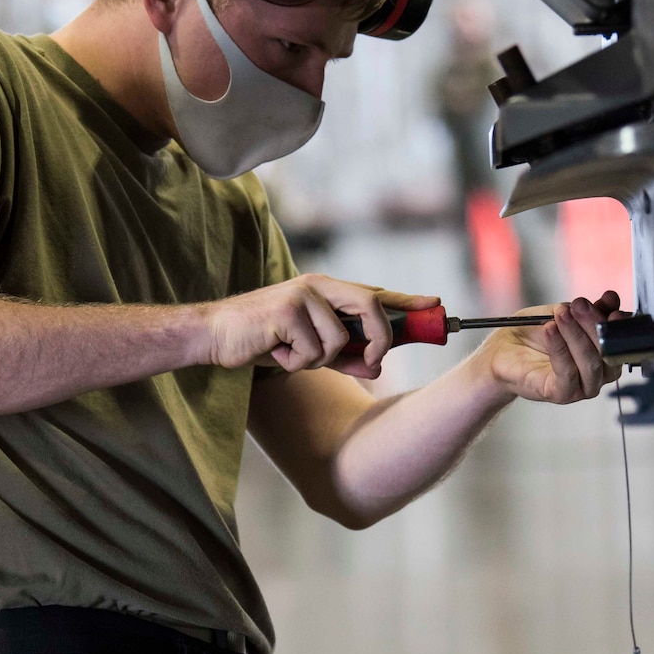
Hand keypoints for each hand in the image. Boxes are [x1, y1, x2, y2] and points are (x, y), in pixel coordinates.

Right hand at [202, 273, 438, 379]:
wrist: (217, 337)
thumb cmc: (265, 340)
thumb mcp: (311, 350)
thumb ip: (345, 355)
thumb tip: (377, 367)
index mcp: (327, 291)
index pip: (375, 293)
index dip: (408, 300)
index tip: (435, 305)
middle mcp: (318, 286)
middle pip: (371, 307)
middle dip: (380, 340)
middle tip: (373, 363)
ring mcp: (302, 295)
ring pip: (339, 340)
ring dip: (318, 361)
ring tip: (291, 355)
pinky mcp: (286, 311)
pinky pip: (313, 351)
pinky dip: (296, 363)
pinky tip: (276, 353)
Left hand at [477, 291, 622, 403]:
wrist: (502, 350)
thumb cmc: (533, 334)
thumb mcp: (562, 313)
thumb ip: (587, 309)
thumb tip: (611, 298)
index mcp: (602, 353)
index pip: (620, 340)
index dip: (618, 324)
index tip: (609, 305)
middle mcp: (597, 372)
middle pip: (608, 351)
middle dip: (594, 324)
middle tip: (578, 305)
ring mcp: (581, 386)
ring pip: (591, 363)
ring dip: (576, 335)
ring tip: (561, 315)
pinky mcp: (561, 394)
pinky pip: (568, 373)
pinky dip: (560, 348)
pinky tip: (550, 329)